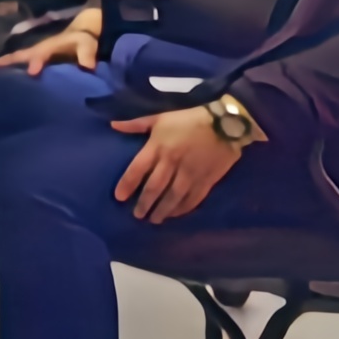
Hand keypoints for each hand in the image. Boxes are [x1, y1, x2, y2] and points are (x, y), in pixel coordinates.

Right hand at [0, 17, 103, 75]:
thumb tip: (87, 66)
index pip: (38, 55)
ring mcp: (31, 60)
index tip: (32, 73)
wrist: (80, 38)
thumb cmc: (82, 40)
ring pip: (11, 66)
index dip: (35, 62)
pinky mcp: (33, 68)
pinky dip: (4, 78)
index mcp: (46, 48)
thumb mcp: (87, 44)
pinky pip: (16, 72)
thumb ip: (86, 54)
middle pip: (12, 59)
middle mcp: (34, 53)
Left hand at [106, 104, 246, 221]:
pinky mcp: (206, 180)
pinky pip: (192, 199)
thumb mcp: (160, 118)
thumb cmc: (188, 120)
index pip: (137, 169)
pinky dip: (182, 209)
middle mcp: (171, 163)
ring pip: (173, 197)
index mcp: (158, 147)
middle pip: (154, 188)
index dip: (127, 184)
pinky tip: (175, 214)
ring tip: (154, 220)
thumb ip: (136, 124)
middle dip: (144, 204)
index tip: (119, 197)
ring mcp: (190, 173)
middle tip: (137, 215)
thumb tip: (113, 125)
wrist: (225, 124)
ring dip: (162, 210)